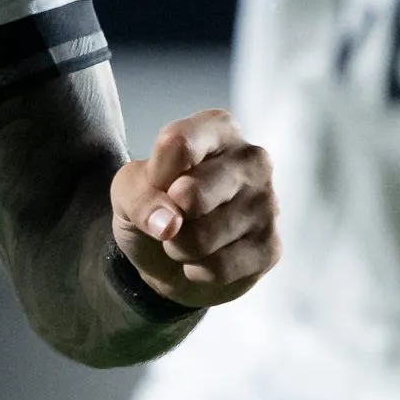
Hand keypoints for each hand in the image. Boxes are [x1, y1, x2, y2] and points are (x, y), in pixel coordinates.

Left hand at [110, 109, 278, 309]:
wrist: (170, 257)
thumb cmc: (156, 205)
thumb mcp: (128, 190)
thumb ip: (138, 196)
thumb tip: (169, 224)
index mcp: (218, 129)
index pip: (177, 144)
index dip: (154, 177)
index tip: (156, 184)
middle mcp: (252, 159)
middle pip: (190, 194)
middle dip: (166, 218)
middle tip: (172, 217)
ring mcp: (268, 203)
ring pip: (202, 238)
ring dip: (179, 248)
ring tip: (187, 239)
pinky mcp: (271, 246)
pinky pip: (219, 267)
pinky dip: (198, 270)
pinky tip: (207, 258)